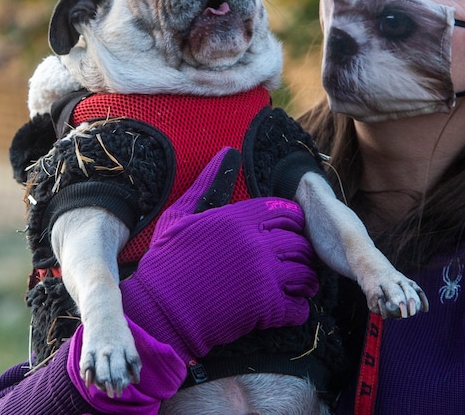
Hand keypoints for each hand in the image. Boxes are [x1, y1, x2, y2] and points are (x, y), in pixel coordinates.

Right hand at [121, 147, 318, 362]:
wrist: (158, 312)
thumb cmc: (167, 262)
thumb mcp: (182, 216)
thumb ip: (210, 185)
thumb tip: (227, 152)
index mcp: (239, 218)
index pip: (288, 213)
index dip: (293, 224)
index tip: (288, 235)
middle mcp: (256, 242)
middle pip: (301, 243)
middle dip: (302, 254)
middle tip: (295, 263)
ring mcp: (264, 275)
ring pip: (306, 274)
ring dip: (305, 281)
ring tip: (297, 287)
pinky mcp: (265, 308)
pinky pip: (299, 307)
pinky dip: (298, 309)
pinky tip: (288, 308)